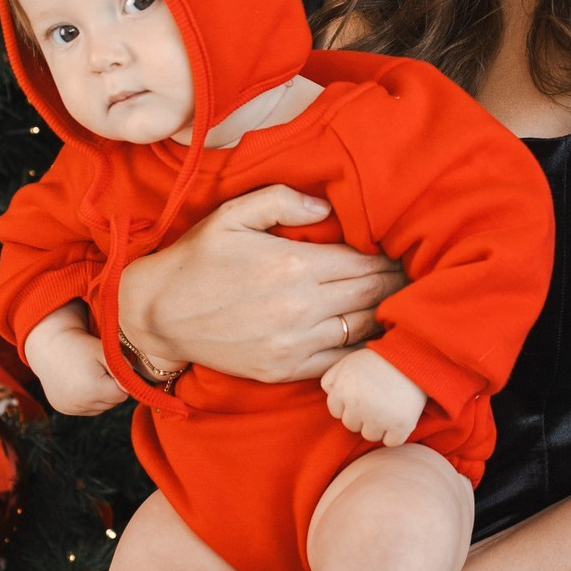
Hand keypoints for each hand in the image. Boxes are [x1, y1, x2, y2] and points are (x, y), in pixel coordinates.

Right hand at [24, 305, 125, 416]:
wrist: (49, 346)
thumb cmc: (80, 345)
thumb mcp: (105, 352)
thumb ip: (124, 369)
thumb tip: (134, 387)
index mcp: (93, 389)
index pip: (122, 395)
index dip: (120, 381)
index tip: (110, 367)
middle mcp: (80, 403)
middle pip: (111, 404)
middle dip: (111, 389)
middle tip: (98, 369)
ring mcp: (70, 408)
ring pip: (100, 408)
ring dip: (100, 396)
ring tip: (89, 376)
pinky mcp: (63, 408)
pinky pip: (86, 409)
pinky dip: (87, 399)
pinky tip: (79, 383)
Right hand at [117, 183, 405, 384]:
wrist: (157, 316)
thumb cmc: (196, 260)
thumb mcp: (231, 214)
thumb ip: (281, 200)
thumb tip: (327, 207)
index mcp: (291, 264)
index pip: (363, 260)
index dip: (388, 257)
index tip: (401, 253)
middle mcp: (298, 306)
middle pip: (371, 294)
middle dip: (396, 284)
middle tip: (413, 276)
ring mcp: (293, 343)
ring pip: (362, 329)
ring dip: (386, 315)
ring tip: (402, 303)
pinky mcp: (285, 370)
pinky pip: (340, 362)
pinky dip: (363, 350)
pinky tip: (374, 338)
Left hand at [321, 347, 426, 445]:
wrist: (417, 355)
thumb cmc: (381, 358)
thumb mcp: (349, 360)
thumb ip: (332, 377)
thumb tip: (328, 394)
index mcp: (342, 390)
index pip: (336, 411)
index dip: (350, 403)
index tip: (364, 392)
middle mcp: (358, 407)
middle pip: (352, 425)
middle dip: (362, 415)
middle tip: (378, 398)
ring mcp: (379, 418)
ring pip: (370, 435)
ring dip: (379, 425)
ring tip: (390, 405)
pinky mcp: (401, 426)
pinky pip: (392, 442)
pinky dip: (396, 433)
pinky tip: (400, 415)